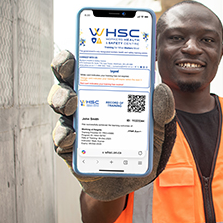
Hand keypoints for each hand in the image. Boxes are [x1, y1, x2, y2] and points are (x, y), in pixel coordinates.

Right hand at [48, 50, 177, 200]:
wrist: (132, 177)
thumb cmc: (141, 145)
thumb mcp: (157, 127)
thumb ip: (161, 109)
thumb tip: (161, 89)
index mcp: (105, 91)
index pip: (87, 66)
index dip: (79, 53)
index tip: (76, 45)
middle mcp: (85, 104)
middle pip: (67, 80)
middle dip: (64, 70)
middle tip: (69, 69)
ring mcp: (75, 124)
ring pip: (60, 105)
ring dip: (62, 100)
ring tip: (71, 102)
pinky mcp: (70, 149)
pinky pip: (61, 139)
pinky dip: (64, 135)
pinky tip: (71, 135)